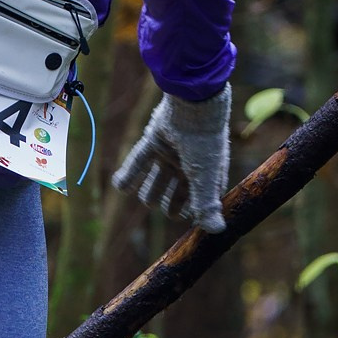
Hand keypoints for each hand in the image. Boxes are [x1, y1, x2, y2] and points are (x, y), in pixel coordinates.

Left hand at [112, 83, 230, 234]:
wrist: (192, 106)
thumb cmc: (204, 145)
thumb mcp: (205, 178)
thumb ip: (206, 205)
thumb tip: (217, 232)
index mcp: (207, 172)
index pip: (201, 196)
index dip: (194, 208)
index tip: (187, 219)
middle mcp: (188, 163)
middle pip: (178, 188)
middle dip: (172, 201)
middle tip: (167, 211)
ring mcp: (170, 152)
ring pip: (158, 177)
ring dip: (151, 190)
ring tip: (147, 200)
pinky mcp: (153, 141)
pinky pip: (138, 160)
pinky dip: (128, 173)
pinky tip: (119, 186)